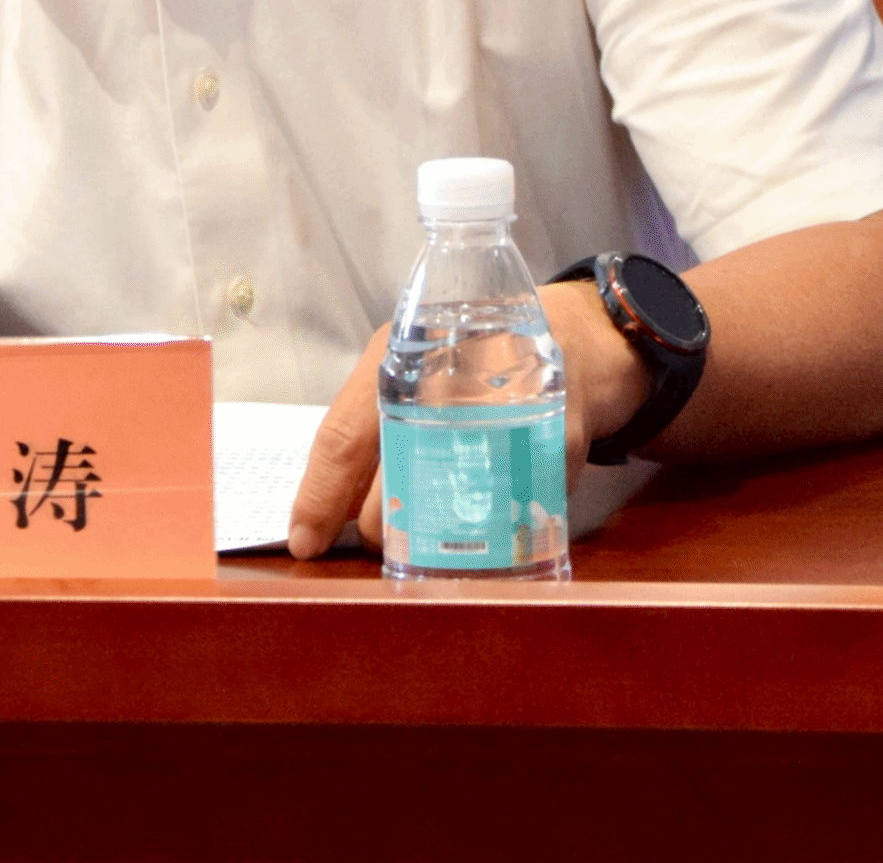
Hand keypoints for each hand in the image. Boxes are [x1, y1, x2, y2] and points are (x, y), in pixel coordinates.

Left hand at [282, 283, 649, 561]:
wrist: (578, 339)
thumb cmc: (477, 357)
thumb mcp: (417, 369)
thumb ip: (377, 424)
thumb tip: (332, 503)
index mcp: (397, 359)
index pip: (343, 437)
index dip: (319, 497)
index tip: (304, 542)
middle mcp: (444, 381)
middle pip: (390, 489)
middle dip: (384, 528)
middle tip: (395, 536)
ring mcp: (502, 412)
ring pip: (444, 512)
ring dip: (436, 540)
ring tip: (443, 534)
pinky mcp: (552, 443)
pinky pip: (510, 512)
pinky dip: (500, 529)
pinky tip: (499, 520)